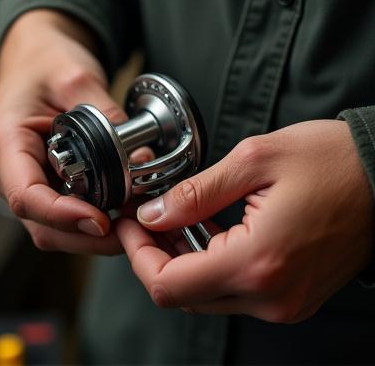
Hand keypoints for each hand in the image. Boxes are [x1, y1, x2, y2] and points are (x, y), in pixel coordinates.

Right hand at [0, 10, 126, 253]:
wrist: (34, 59)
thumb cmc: (45, 63)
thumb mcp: (77, 78)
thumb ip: (106, 116)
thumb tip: (139, 157)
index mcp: (4, 142)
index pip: (26, 197)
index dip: (64, 216)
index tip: (102, 221)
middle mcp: (4, 171)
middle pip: (42, 225)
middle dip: (89, 236)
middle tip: (134, 229)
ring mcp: (19, 182)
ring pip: (53, 229)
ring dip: (94, 235)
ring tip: (133, 222)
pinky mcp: (38, 186)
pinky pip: (62, 218)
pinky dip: (91, 222)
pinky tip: (120, 213)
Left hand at [117, 120, 373, 321]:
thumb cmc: (333, 161)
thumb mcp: (254, 161)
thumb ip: (194, 194)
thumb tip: (152, 215)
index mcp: (258, 263)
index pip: (168, 283)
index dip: (137, 254)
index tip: (130, 223)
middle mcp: (270, 296)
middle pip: (181, 295)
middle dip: (154, 256)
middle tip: (147, 217)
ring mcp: (282, 303)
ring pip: (204, 295)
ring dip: (180, 260)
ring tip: (176, 219)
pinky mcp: (290, 297)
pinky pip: (231, 291)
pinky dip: (208, 265)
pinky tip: (206, 231)